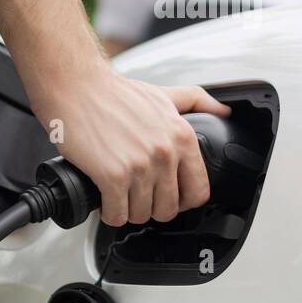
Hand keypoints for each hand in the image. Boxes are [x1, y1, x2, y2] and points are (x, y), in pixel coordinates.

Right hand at [32, 69, 229, 225]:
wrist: (76, 87)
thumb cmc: (115, 93)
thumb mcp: (165, 94)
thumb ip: (197, 102)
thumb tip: (224, 112)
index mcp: (182, 137)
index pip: (199, 191)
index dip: (183, 201)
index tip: (168, 197)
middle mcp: (165, 153)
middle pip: (168, 209)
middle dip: (151, 207)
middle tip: (137, 195)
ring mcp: (140, 166)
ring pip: (141, 215)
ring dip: (127, 210)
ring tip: (119, 194)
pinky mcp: (113, 176)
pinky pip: (117, 215)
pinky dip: (109, 213)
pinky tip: (104, 199)